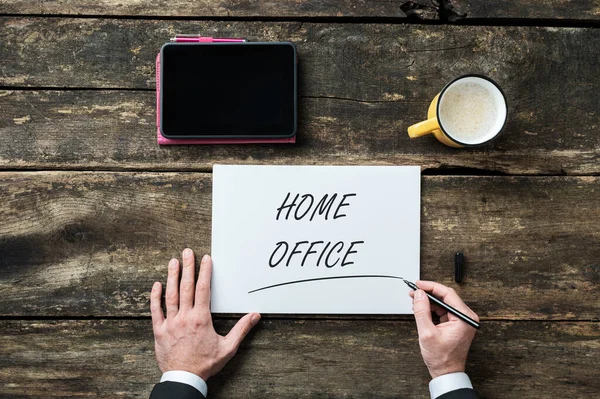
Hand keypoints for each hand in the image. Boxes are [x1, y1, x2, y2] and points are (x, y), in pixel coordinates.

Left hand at [150, 248, 260, 380]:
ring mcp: (170, 323)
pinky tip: (157, 284)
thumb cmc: (205, 364)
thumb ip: (241, 329)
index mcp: (201, 319)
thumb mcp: (228, 348)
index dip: (205, 272)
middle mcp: (185, 317)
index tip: (206, 259)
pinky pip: (156, 310)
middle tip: (187, 252)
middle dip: (188, 267)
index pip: (203, 289)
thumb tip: (255, 316)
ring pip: (170, 295)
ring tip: (173, 261)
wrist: (184, 378)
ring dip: (172, 276)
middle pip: (186, 287)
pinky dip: (155, 296)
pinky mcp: (159, 331)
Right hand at [409, 280, 478, 378]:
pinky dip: (432, 308)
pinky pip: (444, 310)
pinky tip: (422, 308)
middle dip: (428, 293)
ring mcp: (462, 321)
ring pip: (444, 303)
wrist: (446, 373)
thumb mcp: (427, 333)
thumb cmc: (441, 358)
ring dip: (429, 301)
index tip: (419, 284)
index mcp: (464, 319)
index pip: (448, 294)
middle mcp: (466, 318)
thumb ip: (422, 311)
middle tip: (414, 291)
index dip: (431, 287)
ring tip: (415, 300)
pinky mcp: (457, 324)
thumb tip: (419, 295)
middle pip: (446, 297)